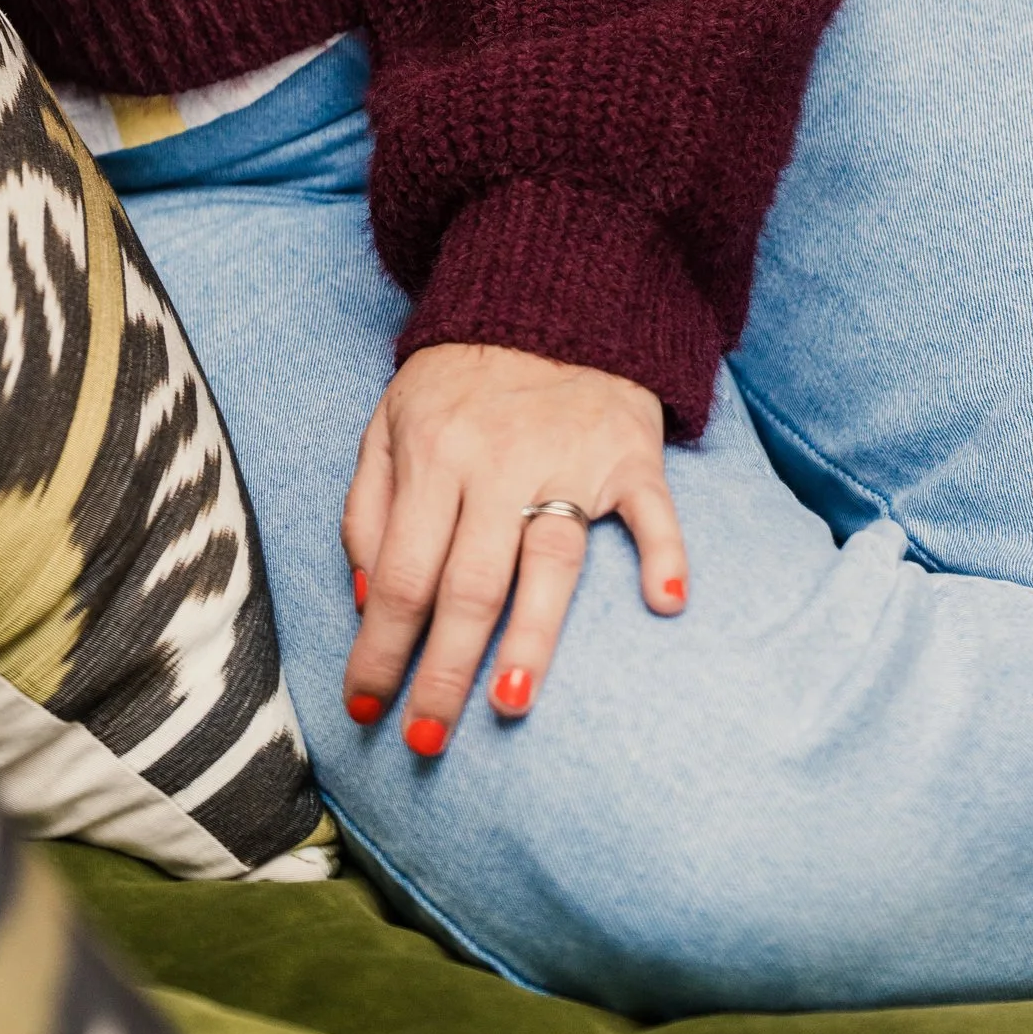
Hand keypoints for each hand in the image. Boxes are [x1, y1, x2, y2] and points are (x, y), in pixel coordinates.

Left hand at [341, 341, 684, 751]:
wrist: (547, 291)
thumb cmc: (460, 379)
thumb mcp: (389, 422)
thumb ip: (368, 509)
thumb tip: (370, 600)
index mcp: (431, 454)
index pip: (401, 572)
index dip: (380, 646)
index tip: (366, 705)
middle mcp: (497, 461)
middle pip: (468, 584)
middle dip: (443, 672)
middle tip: (425, 742)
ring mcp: (569, 458)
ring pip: (551, 557)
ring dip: (534, 634)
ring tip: (513, 701)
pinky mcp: (631, 452)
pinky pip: (653, 509)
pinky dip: (664, 553)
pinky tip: (665, 601)